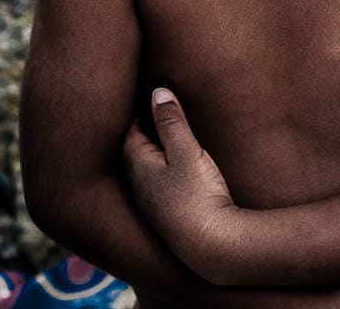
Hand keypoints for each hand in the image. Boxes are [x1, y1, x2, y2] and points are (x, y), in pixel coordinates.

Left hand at [123, 87, 237, 275]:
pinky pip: (156, 182)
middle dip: (139, 130)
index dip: (135, 111)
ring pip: (144, 168)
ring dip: (150, 150)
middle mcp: (138, 185)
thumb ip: (171, 121)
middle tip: (147, 108)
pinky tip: (172, 167)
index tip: (140, 93)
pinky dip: (160, 167)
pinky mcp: (167, 214)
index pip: (128, 131)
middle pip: (132, 150)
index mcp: (138, 165)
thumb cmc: (197, 194)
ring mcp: (152, 202)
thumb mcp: (185, 150)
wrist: (212, 246)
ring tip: (160, 133)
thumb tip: (157, 92)